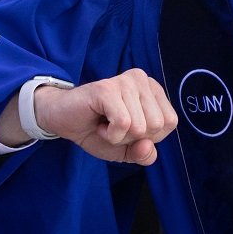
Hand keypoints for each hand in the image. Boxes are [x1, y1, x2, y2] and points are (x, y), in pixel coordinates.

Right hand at [34, 69, 176, 165]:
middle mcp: (141, 79)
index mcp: (153, 89)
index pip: (170, 122)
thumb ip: (144, 154)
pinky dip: (110, 135)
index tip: (127, 128)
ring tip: (105, 124)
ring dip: (119, 136)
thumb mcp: (127, 150)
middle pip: (157, 126)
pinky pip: (123, 124)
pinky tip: (99, 124)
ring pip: (140, 127)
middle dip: (132, 137)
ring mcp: (125, 81)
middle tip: (113, 126)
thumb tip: (147, 147)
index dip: (148, 137)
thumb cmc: (96, 131)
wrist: (62, 121)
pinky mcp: (107, 89)